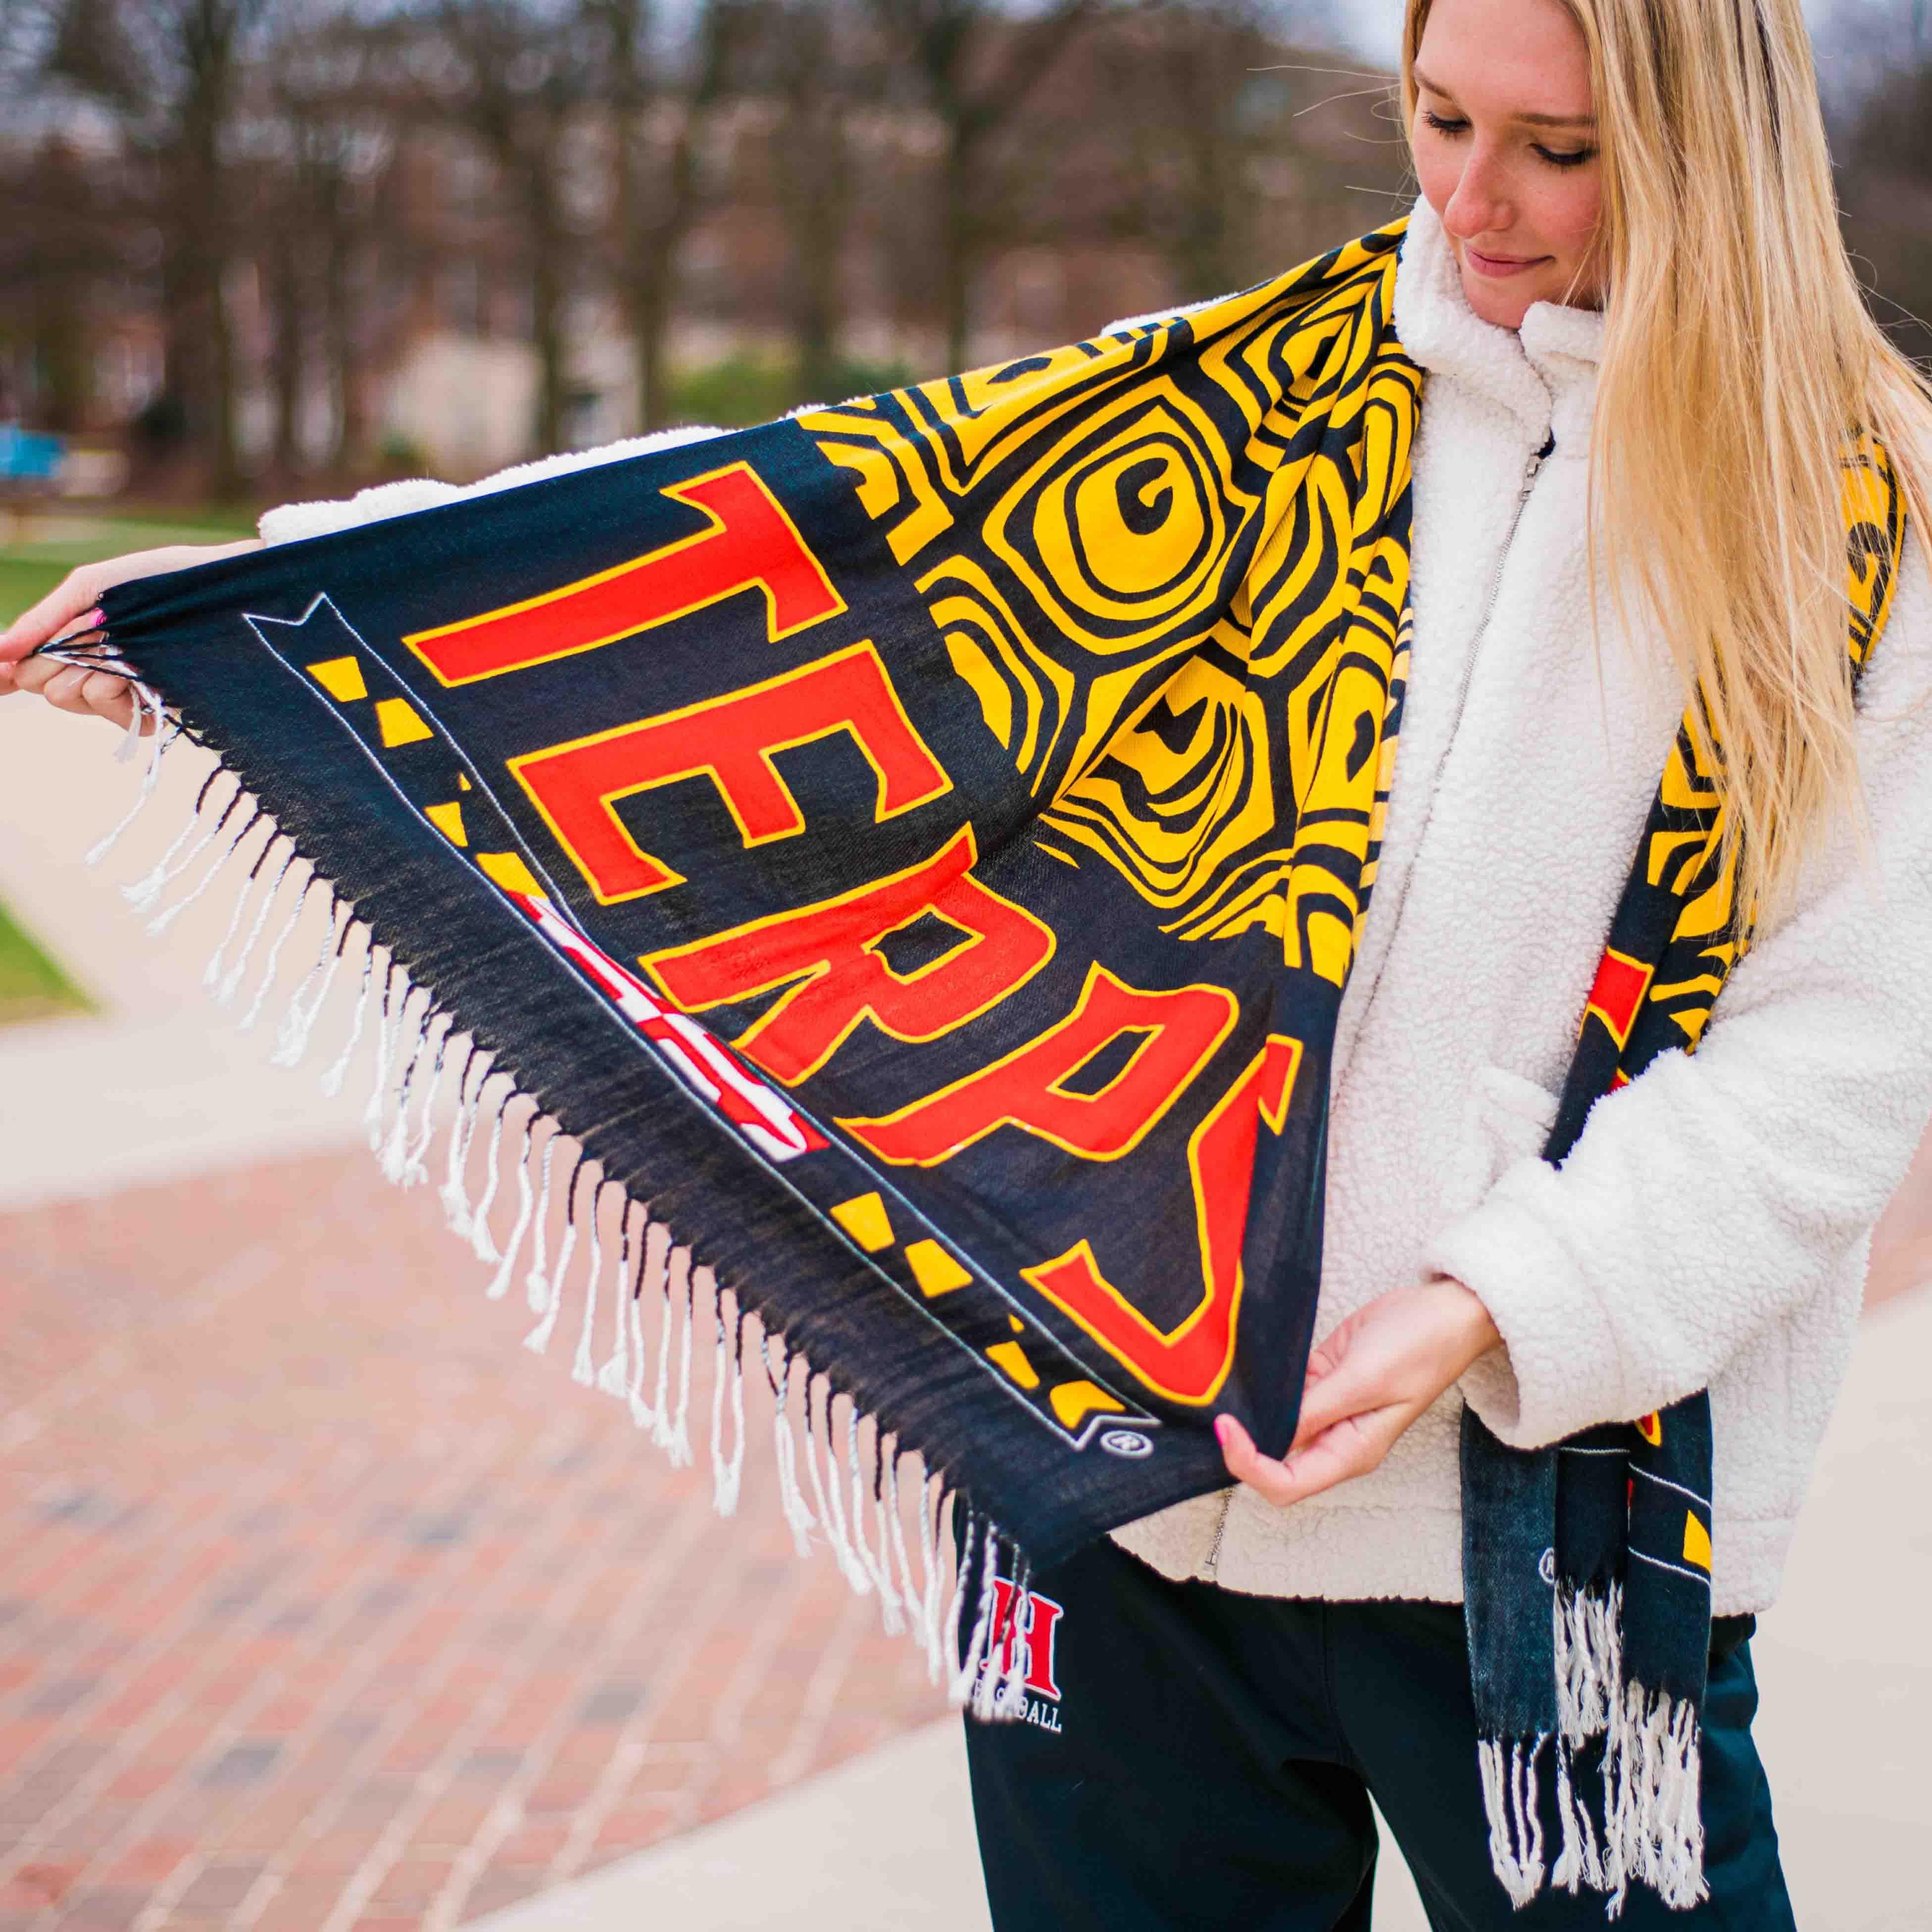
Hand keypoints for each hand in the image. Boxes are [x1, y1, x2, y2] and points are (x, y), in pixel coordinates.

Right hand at [0, 539, 260, 730]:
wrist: (225, 591)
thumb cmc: (164, 580)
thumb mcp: (96, 585)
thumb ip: (47, 615)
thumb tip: (0, 650)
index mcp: (78, 639)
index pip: (27, 665)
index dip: (7, 673)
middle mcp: (95, 670)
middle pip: (41, 683)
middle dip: (54, 658)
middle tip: (93, 636)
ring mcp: (123, 694)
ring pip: (70, 697)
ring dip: (91, 668)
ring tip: (126, 650)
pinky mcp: (152, 711)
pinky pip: (111, 711)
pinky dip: (120, 690)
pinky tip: (144, 675)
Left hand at [1215, 1277, 1501, 1507]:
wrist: (1446, 1310)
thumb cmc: (1420, 1347)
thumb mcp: (1364, 1379)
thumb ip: (1314, 1409)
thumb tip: (1267, 1436)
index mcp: (1350, 1452)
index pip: (1285, 1484)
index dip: (1249, 1465)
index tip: (1226, 1426)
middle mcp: (1335, 1439)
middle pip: (1274, 1462)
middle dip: (1241, 1444)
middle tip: (1215, 1408)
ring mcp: (1328, 1409)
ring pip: (1274, 1426)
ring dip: (1249, 1413)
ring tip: (1219, 1388)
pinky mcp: (1323, 1378)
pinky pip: (1284, 1392)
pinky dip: (1262, 1385)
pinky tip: (1242, 1368)